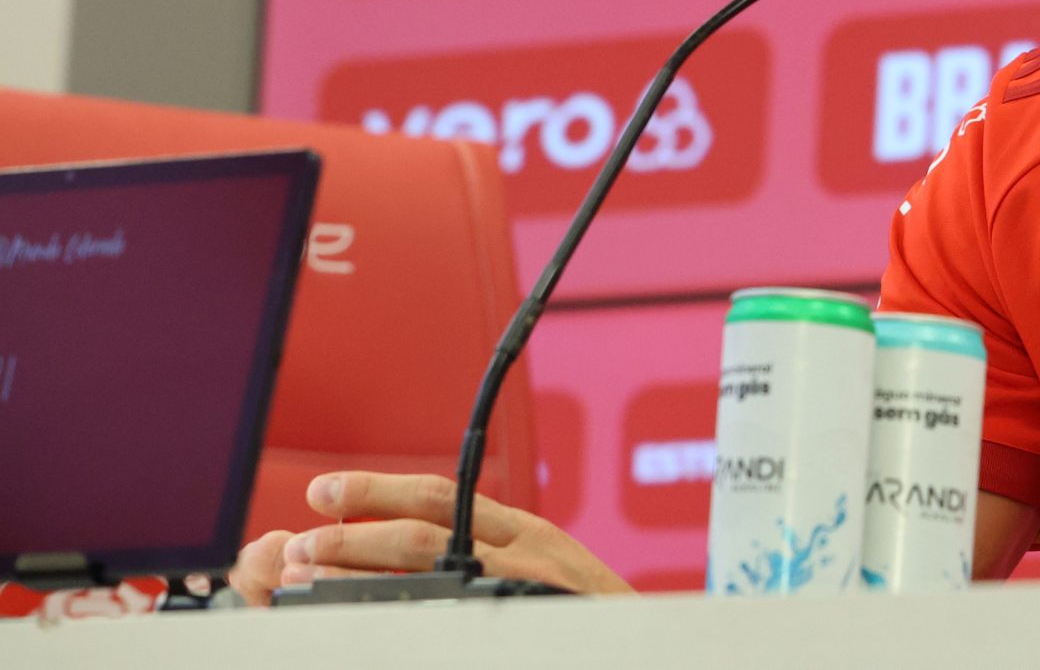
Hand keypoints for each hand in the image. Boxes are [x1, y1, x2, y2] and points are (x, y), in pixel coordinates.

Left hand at [229, 472, 634, 603]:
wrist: (648, 639)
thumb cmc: (592, 616)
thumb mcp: (546, 573)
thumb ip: (494, 560)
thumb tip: (415, 565)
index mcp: (519, 532)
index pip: (439, 496)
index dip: (376, 491)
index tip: (323, 493)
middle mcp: (522, 548)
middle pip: (425, 524)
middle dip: (354, 531)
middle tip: (299, 541)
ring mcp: (527, 581)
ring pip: (431, 560)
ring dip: (363, 564)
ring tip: (311, 572)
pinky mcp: (531, 608)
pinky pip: (456, 608)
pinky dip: (409, 607)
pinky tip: (374, 619)